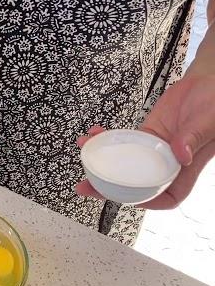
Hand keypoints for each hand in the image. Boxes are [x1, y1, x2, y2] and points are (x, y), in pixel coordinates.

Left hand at [75, 75, 214, 208]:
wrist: (207, 82)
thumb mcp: (207, 121)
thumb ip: (194, 138)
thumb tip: (182, 155)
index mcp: (186, 168)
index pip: (168, 195)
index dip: (147, 202)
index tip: (125, 199)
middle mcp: (167, 162)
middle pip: (137, 184)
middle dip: (109, 188)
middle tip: (86, 187)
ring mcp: (154, 149)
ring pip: (125, 164)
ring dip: (101, 162)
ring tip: (83, 155)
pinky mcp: (146, 135)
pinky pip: (123, 142)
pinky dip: (107, 139)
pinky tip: (94, 134)